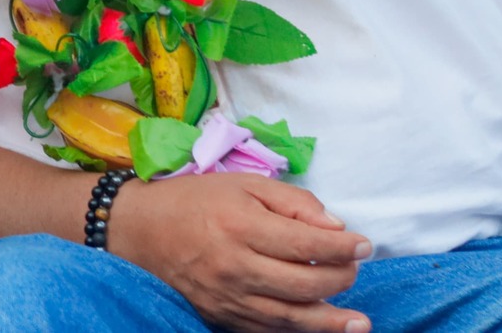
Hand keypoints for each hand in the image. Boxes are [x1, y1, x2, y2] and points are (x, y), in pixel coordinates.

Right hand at [110, 174, 372, 332]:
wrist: (137, 230)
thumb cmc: (192, 200)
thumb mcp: (241, 184)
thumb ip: (290, 200)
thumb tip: (333, 225)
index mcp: (242, 225)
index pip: (307, 242)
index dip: (343, 246)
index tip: (364, 244)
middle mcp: (236, 265)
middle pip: (304, 282)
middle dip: (340, 277)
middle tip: (355, 269)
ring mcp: (228, 296)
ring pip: (289, 316)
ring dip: (329, 321)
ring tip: (358, 323)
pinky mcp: (220, 315)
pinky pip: (265, 330)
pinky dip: (295, 331)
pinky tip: (317, 328)